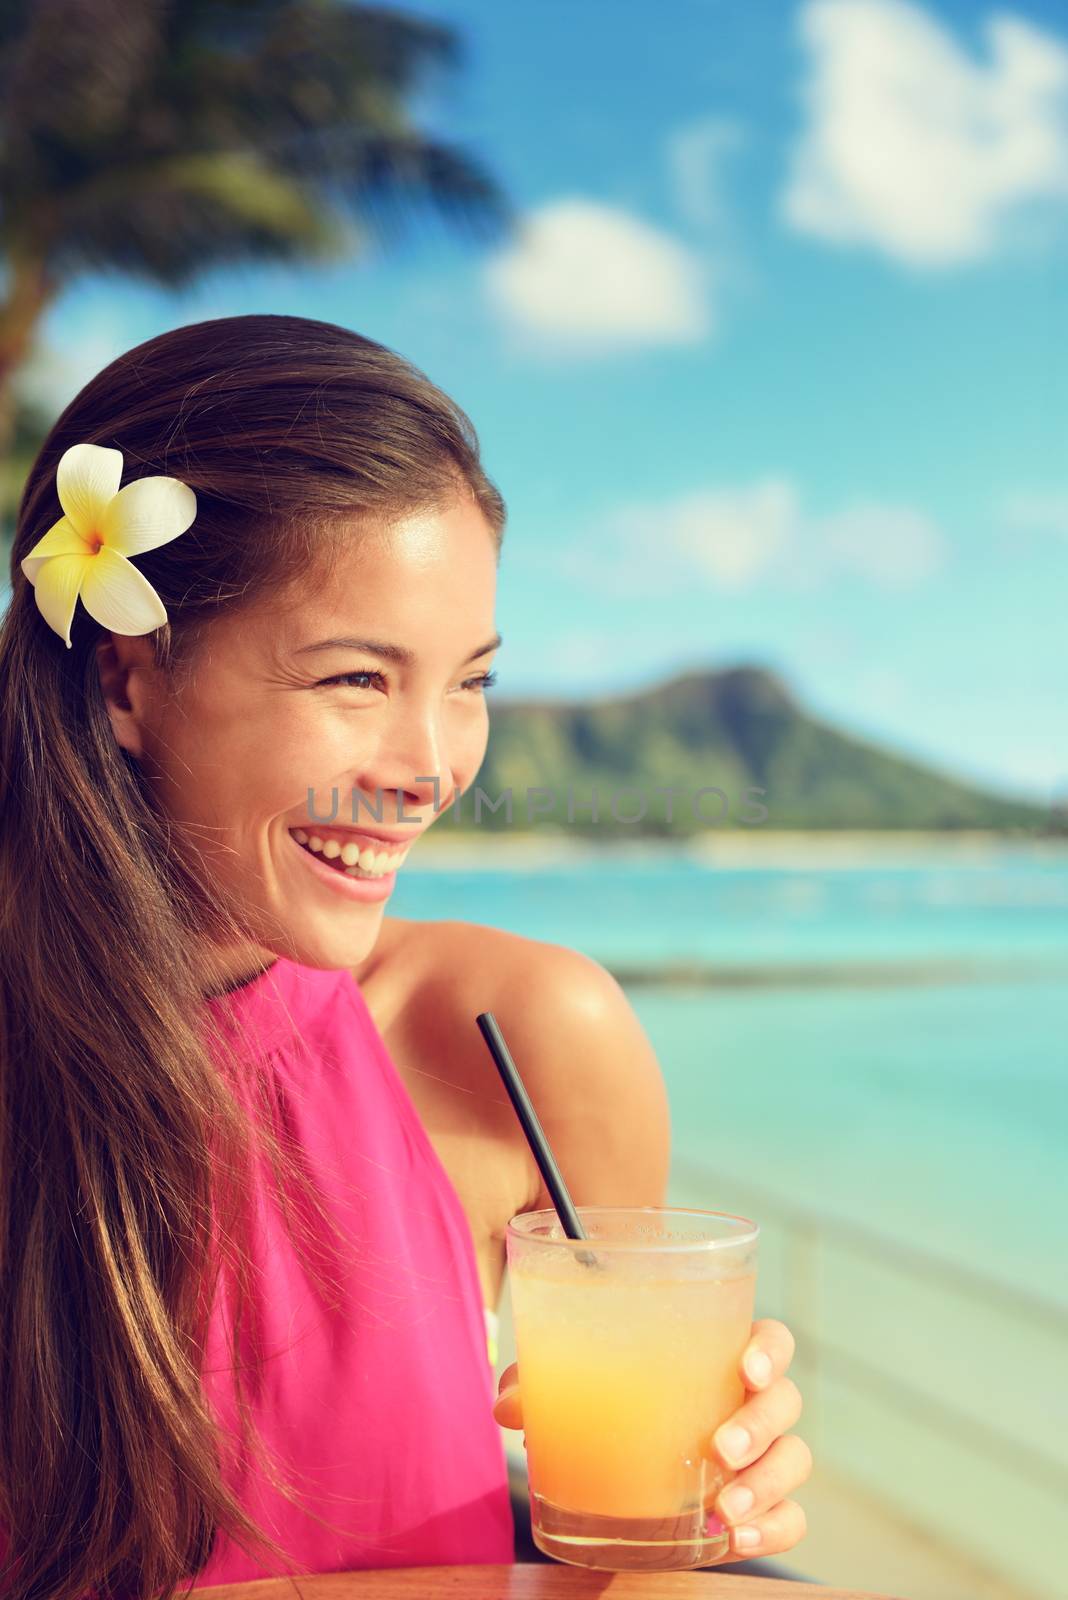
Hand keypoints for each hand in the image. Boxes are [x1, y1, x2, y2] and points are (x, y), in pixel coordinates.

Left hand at [492, 1315, 810, 1564]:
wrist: (617, 1480)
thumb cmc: (609, 1411)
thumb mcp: (574, 1391)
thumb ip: (541, 1386)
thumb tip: (507, 1405)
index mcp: (718, 1359)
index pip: (770, 1341)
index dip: (770, 1351)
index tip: (746, 1368)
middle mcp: (748, 1404)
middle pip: (785, 1401)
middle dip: (761, 1424)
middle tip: (721, 1448)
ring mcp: (760, 1459)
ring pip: (794, 1460)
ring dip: (767, 1483)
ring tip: (724, 1507)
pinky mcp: (760, 1510)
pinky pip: (791, 1519)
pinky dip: (773, 1529)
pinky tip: (737, 1539)